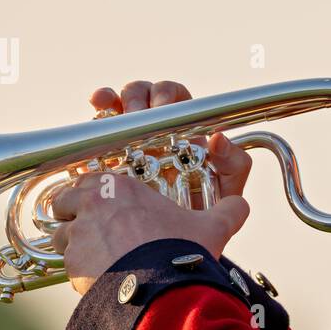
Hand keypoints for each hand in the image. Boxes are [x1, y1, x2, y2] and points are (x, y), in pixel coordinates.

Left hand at [51, 173, 249, 295]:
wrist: (165, 289)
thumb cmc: (183, 251)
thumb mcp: (212, 227)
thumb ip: (228, 211)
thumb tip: (241, 206)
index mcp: (120, 187)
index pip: (89, 180)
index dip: (92, 195)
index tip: (101, 208)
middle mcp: (93, 204)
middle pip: (64, 202)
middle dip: (73, 216)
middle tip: (93, 231)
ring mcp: (79, 234)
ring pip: (61, 235)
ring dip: (73, 245)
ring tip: (96, 260)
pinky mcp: (73, 264)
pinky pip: (67, 266)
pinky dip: (78, 272)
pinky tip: (99, 280)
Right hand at [88, 79, 252, 203]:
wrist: (171, 236)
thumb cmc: (204, 207)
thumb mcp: (227, 186)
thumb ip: (234, 163)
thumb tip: (218, 139)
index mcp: (182, 126)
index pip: (173, 95)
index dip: (166, 95)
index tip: (161, 107)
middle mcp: (153, 126)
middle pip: (142, 93)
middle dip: (138, 99)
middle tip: (138, 118)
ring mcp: (127, 135)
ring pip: (117, 103)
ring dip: (115, 102)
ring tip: (117, 118)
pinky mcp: (104, 149)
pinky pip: (97, 124)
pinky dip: (97, 110)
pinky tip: (97, 108)